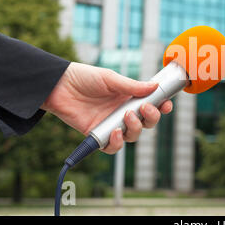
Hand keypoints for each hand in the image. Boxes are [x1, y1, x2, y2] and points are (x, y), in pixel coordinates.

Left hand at [41, 62, 172, 153]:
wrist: (58, 86)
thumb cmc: (84, 78)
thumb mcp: (110, 79)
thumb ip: (132, 86)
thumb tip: (155, 86)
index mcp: (129, 97)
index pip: (151, 105)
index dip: (162, 107)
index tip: (166, 104)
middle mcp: (123, 112)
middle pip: (146, 123)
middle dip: (151, 118)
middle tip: (145, 108)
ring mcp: (112, 124)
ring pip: (133, 136)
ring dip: (135, 129)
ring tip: (126, 116)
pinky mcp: (98, 135)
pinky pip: (112, 147)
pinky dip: (117, 143)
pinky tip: (115, 132)